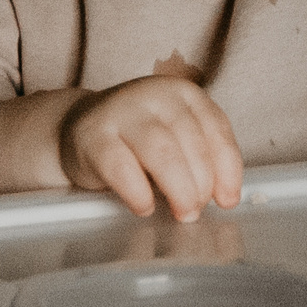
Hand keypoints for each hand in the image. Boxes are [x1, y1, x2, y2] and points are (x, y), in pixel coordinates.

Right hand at [58, 76, 243, 220]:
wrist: (78, 127)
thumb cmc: (137, 140)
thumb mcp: (175, 136)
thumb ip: (200, 157)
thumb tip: (225, 196)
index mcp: (183, 93)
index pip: (216, 127)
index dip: (227, 168)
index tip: (227, 200)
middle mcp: (155, 95)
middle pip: (189, 140)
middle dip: (201, 183)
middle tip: (196, 210)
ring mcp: (121, 112)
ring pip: (161, 151)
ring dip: (178, 188)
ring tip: (182, 212)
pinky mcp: (92, 136)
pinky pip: (121, 167)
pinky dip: (138, 193)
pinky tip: (145, 206)